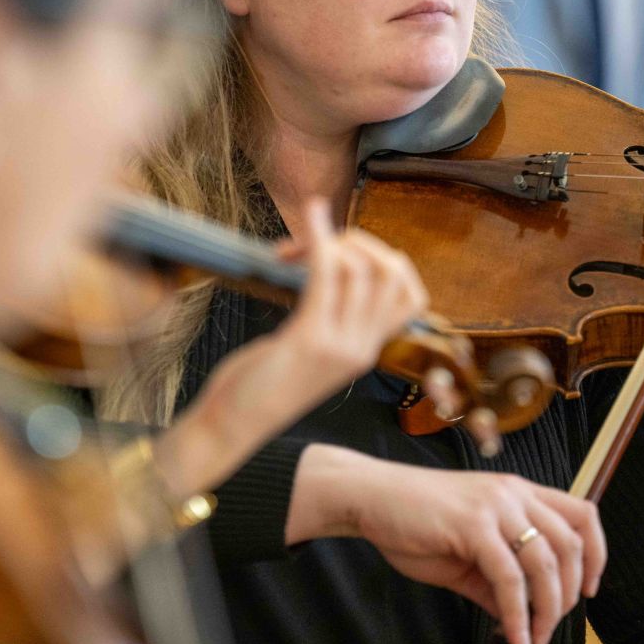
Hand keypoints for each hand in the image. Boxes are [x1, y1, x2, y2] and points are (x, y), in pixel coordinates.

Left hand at [156, 197, 429, 495]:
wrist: (232, 427)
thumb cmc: (261, 385)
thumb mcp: (310, 353)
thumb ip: (330, 320)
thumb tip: (330, 269)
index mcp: (366, 352)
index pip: (412, 298)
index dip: (389, 262)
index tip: (348, 255)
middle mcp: (361, 349)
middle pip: (393, 272)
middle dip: (360, 241)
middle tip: (318, 245)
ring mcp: (339, 346)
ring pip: (360, 268)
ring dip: (326, 240)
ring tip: (290, 249)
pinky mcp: (309, 340)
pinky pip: (325, 274)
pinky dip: (318, 237)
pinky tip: (310, 217)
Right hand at [288, 445, 605, 643]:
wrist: (369, 499)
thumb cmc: (414, 523)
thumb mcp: (466, 553)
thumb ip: (496, 581)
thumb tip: (521, 617)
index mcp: (518, 492)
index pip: (582, 515)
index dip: (596, 555)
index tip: (589, 590)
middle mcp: (514, 493)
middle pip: (570, 545)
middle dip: (569, 595)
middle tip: (550, 627)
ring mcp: (495, 506)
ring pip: (545, 562)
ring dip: (548, 610)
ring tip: (533, 638)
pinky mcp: (473, 525)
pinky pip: (509, 577)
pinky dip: (517, 613)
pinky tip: (512, 635)